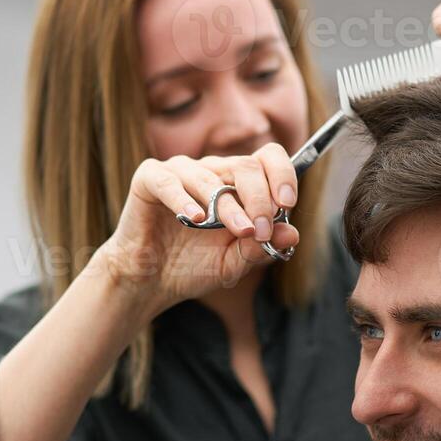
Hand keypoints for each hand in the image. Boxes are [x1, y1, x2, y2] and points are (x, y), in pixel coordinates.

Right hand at [95, 143, 299, 310]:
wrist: (150, 282)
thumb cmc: (193, 266)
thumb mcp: (234, 263)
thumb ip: (261, 248)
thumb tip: (292, 233)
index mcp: (237, 183)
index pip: (267, 158)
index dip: (282, 175)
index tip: (287, 204)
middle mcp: (212, 171)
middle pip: (245, 166)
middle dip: (259, 199)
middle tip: (261, 231)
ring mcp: (180, 172)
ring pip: (211, 178)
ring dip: (229, 207)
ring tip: (241, 231)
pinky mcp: (149, 179)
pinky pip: (169, 182)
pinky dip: (184, 200)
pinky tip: (195, 219)